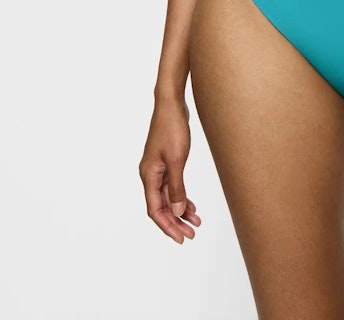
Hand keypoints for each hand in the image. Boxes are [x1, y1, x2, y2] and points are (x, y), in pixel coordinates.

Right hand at [139, 97, 200, 243]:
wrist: (172, 105)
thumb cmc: (172, 129)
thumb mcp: (177, 160)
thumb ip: (177, 187)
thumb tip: (178, 211)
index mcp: (148, 176)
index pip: (155, 210)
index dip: (167, 226)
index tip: (181, 239)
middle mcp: (150, 175)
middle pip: (161, 206)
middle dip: (175, 222)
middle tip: (191, 234)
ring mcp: (158, 168)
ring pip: (168, 197)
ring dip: (180, 210)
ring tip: (196, 222)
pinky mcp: (167, 161)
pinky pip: (172, 186)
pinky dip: (181, 196)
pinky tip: (191, 206)